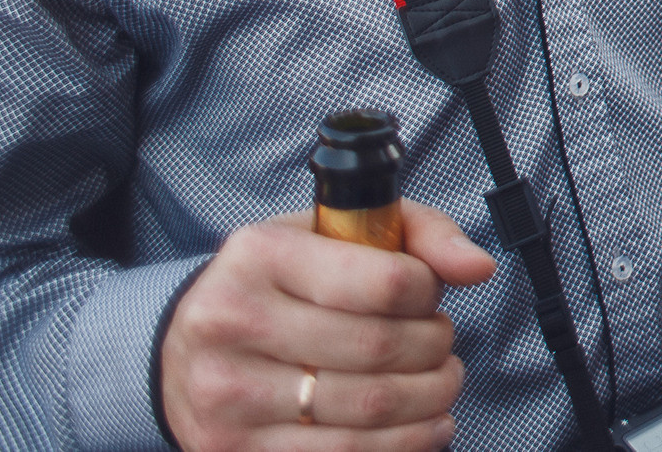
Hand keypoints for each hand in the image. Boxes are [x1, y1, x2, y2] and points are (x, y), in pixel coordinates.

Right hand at [161, 201, 495, 451]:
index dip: (428, 294)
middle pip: (380, 350)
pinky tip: (423, 425)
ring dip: (429, 401)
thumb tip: (477, 267)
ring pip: (368, 412)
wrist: (184, 347)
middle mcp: (233, 323)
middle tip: (442, 344)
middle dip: (435, 350)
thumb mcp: (334, 233)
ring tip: (441, 383)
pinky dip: (403, 444)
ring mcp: (228, 396)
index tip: (430, 298)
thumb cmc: (278, 284)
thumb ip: (418, 235)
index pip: (384, 282)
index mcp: (260, 256)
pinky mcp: (233, 451)